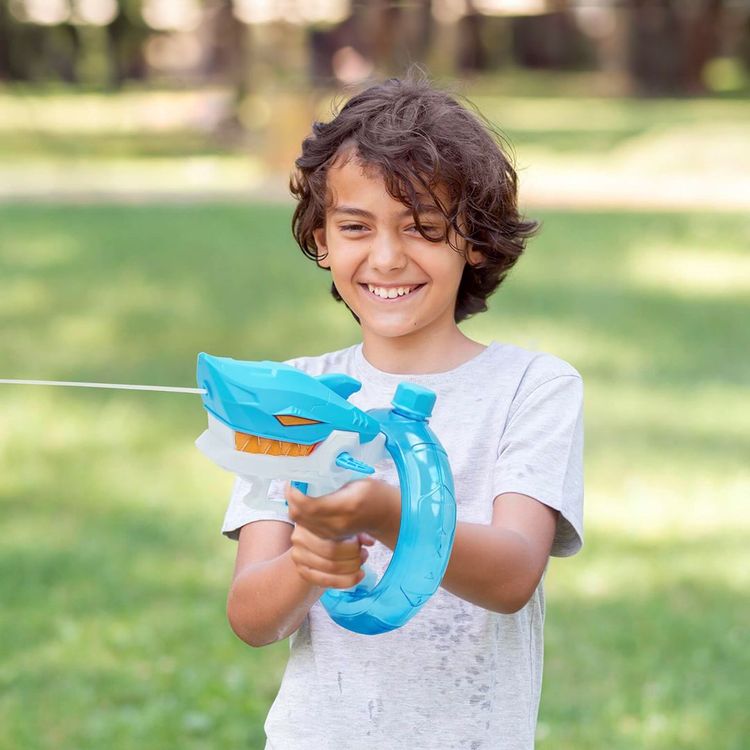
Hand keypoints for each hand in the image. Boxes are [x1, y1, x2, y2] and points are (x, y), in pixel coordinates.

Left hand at [284, 478, 399, 543]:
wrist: (387, 516)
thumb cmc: (375, 493)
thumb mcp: (357, 480)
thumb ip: (333, 478)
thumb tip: (309, 469)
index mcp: (345, 506)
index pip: (308, 505)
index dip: (294, 493)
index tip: (293, 480)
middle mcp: (337, 523)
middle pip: (300, 516)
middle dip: (291, 499)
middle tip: (293, 483)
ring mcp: (333, 533)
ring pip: (301, 523)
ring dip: (295, 506)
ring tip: (298, 491)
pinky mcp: (330, 537)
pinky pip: (307, 527)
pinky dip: (302, 514)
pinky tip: (306, 502)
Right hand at [289, 524, 374, 589]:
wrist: (313, 547)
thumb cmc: (333, 534)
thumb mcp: (345, 527)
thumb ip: (357, 531)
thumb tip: (370, 541)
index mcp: (310, 520)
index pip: (333, 534)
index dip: (351, 542)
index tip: (361, 545)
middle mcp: (299, 538)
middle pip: (332, 551)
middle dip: (353, 556)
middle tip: (364, 555)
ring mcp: (299, 556)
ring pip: (331, 567)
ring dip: (352, 569)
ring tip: (361, 565)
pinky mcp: (303, 572)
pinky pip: (326, 581)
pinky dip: (346, 581)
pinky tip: (358, 576)